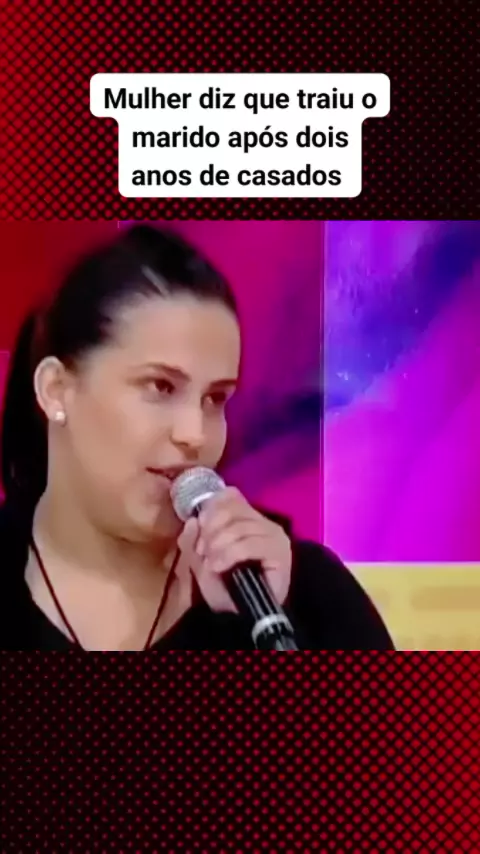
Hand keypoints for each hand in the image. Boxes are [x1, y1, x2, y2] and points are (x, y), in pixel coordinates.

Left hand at [177, 487, 292, 613]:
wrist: (245, 620)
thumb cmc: (226, 591)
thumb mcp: (200, 564)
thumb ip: (192, 542)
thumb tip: (192, 520)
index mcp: (245, 518)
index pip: (230, 495)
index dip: (211, 507)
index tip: (199, 527)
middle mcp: (262, 521)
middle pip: (231, 509)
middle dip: (210, 530)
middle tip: (202, 551)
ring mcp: (273, 535)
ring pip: (238, 526)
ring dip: (217, 545)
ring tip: (211, 564)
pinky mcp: (279, 551)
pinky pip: (249, 543)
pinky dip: (229, 554)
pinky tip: (219, 566)